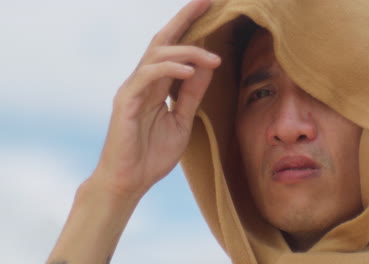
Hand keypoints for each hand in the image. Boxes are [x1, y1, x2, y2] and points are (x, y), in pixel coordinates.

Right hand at [92, 0, 219, 198]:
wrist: (130, 182)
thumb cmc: (151, 155)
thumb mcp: (182, 121)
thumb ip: (191, 95)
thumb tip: (207, 68)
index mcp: (156, 86)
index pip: (173, 49)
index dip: (189, 28)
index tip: (211, 10)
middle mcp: (143, 82)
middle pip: (162, 40)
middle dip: (184, 19)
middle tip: (207, 2)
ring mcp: (132, 89)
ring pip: (157, 54)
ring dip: (187, 51)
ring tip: (212, 58)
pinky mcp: (125, 101)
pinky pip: (147, 76)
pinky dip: (169, 69)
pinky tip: (190, 71)